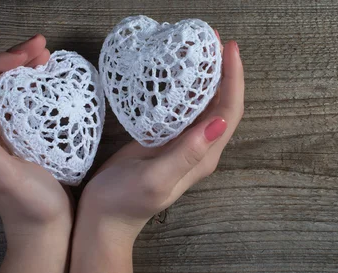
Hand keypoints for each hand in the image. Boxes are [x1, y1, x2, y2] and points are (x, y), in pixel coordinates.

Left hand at [0, 34, 72, 272]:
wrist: (46, 230)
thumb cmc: (29, 206)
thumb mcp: (3, 176)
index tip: (26, 56)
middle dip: (11, 58)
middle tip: (41, 46)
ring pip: (3, 88)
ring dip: (21, 68)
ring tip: (45, 57)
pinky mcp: (17, 137)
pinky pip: (18, 101)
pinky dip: (31, 84)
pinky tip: (46, 81)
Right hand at [71, 38, 243, 272]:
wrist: (104, 219)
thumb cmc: (125, 203)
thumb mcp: (157, 179)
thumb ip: (188, 153)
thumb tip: (219, 121)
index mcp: (203, 156)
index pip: (228, 111)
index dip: (233, 79)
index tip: (228, 48)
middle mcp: (199, 148)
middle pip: (221, 103)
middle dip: (223, 69)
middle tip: (212, 38)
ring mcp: (183, 143)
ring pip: (203, 103)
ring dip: (206, 74)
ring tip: (200, 46)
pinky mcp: (165, 139)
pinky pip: (183, 107)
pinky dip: (185, 85)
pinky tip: (178, 70)